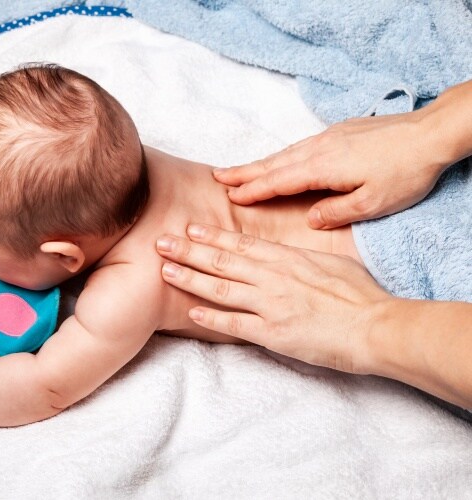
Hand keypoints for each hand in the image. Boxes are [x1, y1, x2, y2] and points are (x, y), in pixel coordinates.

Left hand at [156, 224, 391, 373]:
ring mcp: (271, 305)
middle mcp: (273, 278)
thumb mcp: (330, 263)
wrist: (375, 326)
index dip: (212, 235)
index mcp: (287, 258)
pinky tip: (190, 310)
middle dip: (189, 250)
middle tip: (161, 241)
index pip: (241, 244)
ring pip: (221, 288)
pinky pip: (235, 324)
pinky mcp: (273, 334)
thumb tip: (285, 252)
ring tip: (166, 269)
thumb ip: (300, 257)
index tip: (189, 226)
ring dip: (190, 278)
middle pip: (222, 261)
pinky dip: (211, 317)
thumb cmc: (360, 294)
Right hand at [215, 110, 449, 228]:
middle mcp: (319, 149)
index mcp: (323, 168)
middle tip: (218, 176)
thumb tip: (310, 219)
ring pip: (285, 152)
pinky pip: (300, 146)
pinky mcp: (339, 131)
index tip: (231, 195)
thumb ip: (336, 213)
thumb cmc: (405, 171)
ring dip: (260, 163)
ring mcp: (328, 137)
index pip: (279, 181)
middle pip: (274, 162)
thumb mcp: (373, 204)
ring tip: (239, 170)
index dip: (254, 189)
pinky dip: (281, 156)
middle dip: (244, 171)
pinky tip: (279, 161)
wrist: (431, 134)